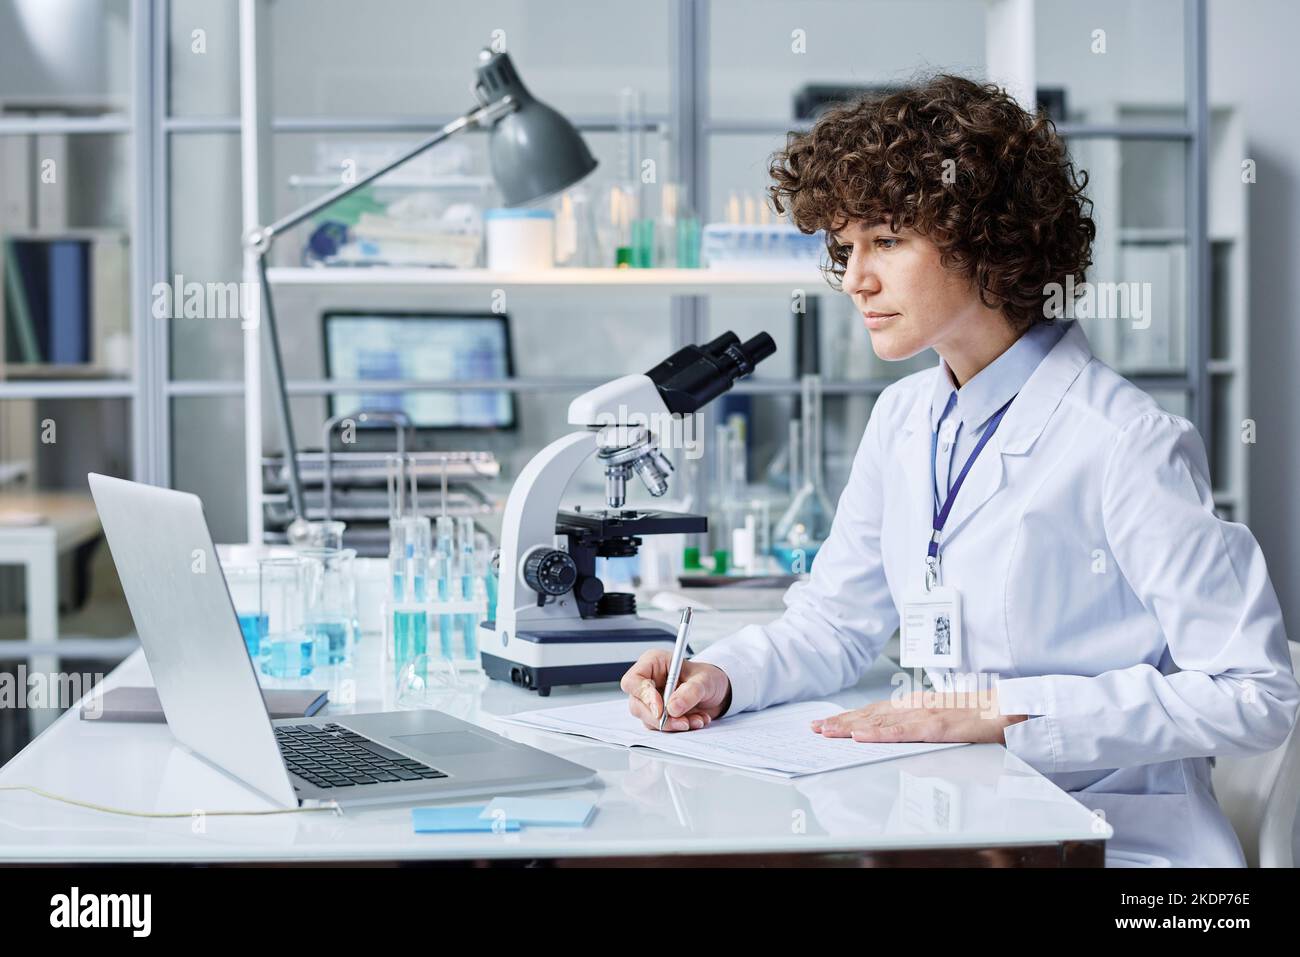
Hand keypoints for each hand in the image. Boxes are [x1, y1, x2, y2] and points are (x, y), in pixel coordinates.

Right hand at [620, 650, 731, 731]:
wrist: (717, 693)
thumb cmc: (707, 678)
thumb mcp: (704, 680)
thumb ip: (689, 692)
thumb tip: (672, 708)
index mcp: (653, 663)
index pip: (633, 680)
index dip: (643, 695)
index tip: (661, 709)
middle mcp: (648, 681)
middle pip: (637, 705)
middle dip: (660, 718)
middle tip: (682, 721)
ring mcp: (651, 700)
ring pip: (648, 719)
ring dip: (673, 725)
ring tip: (696, 719)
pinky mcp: (658, 715)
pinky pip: (660, 727)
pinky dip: (678, 728)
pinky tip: (695, 720)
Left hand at [810, 689, 1027, 744]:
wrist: (1013, 708)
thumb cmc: (983, 714)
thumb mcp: (947, 719)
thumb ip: (924, 725)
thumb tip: (902, 734)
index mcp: (919, 706)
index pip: (877, 712)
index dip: (851, 717)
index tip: (828, 723)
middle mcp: (918, 707)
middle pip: (872, 715)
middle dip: (842, 722)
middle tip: (815, 728)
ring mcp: (927, 716)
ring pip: (881, 723)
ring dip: (851, 726)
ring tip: (827, 732)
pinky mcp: (939, 728)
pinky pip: (905, 732)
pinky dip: (880, 734)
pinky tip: (861, 736)